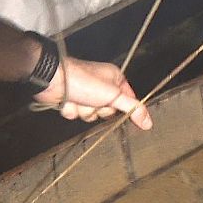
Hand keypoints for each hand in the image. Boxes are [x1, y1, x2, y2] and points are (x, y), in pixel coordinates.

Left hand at [33, 57, 152, 129]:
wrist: (53, 79)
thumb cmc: (84, 81)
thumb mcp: (114, 95)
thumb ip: (133, 109)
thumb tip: (149, 123)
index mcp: (115, 79)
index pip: (129, 101)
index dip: (124, 108)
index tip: (120, 112)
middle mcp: (102, 86)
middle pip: (109, 111)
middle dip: (99, 109)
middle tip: (94, 100)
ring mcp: (86, 94)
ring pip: (92, 115)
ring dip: (84, 111)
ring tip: (79, 99)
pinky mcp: (73, 100)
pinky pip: (77, 114)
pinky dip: (72, 110)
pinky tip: (68, 101)